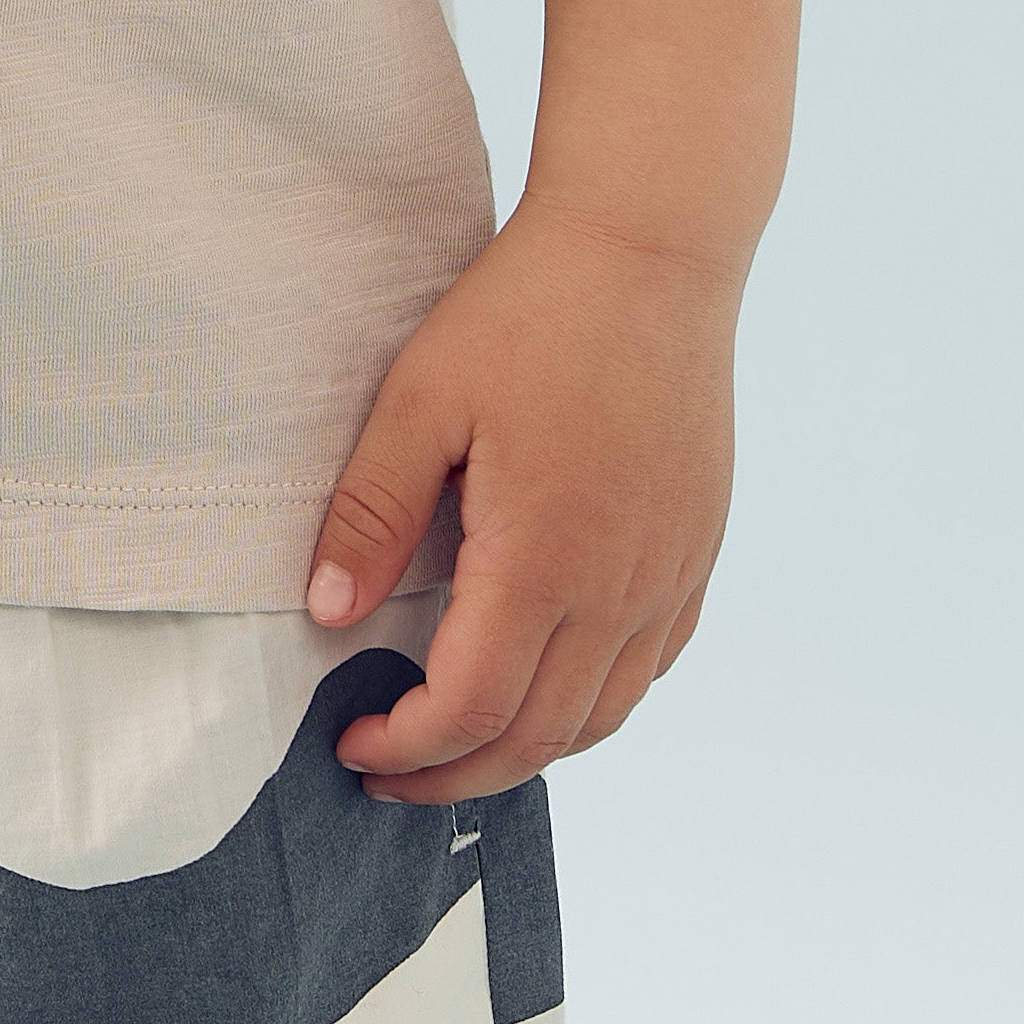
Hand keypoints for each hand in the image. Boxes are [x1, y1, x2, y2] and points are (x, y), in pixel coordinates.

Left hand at [304, 197, 741, 806]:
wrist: (651, 249)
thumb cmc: (528, 313)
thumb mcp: (422, 400)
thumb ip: (373, 514)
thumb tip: (326, 614)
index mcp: (544, 560)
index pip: (472, 709)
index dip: (408, 747)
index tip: (351, 742)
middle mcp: (619, 587)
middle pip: (538, 737)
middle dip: (455, 775)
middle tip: (388, 772)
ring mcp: (669, 574)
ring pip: (602, 716)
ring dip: (525, 752)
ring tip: (456, 748)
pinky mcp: (697, 550)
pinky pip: (649, 667)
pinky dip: (592, 706)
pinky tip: (545, 689)